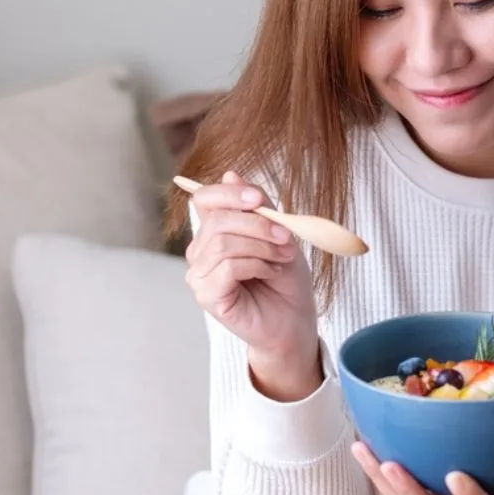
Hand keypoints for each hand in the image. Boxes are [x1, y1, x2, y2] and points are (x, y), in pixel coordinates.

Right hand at [184, 171, 318, 395]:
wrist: (294, 320)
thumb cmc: (285, 278)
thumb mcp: (278, 232)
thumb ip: (256, 206)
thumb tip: (230, 174)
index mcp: (214, 231)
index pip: (204, 198)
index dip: (229, 193)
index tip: (259, 200)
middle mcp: (200, 251)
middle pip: (218, 220)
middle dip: (258, 224)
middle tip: (287, 237)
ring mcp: (199, 275)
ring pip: (223, 243)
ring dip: (261, 246)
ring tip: (282, 259)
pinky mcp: (207, 296)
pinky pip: (228, 267)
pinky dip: (257, 265)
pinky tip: (271, 273)